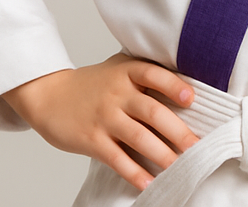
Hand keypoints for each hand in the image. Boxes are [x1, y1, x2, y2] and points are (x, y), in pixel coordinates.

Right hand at [2, 53, 197, 191]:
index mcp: (128, 72)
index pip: (155, 75)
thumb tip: (186, 84)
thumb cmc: (94, 83)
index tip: (192, 99)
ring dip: (162, 154)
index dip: (174, 86)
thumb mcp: (120, 67)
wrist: (49, 95)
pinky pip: (116, 158)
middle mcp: (118, 94)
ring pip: (138, 138)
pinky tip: (149, 181)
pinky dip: (134, 172)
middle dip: (178, 131)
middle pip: (152, 112)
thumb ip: (147, 72)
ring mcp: (105, 118)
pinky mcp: (92, 140)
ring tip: (181, 166)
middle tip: (197, 145)